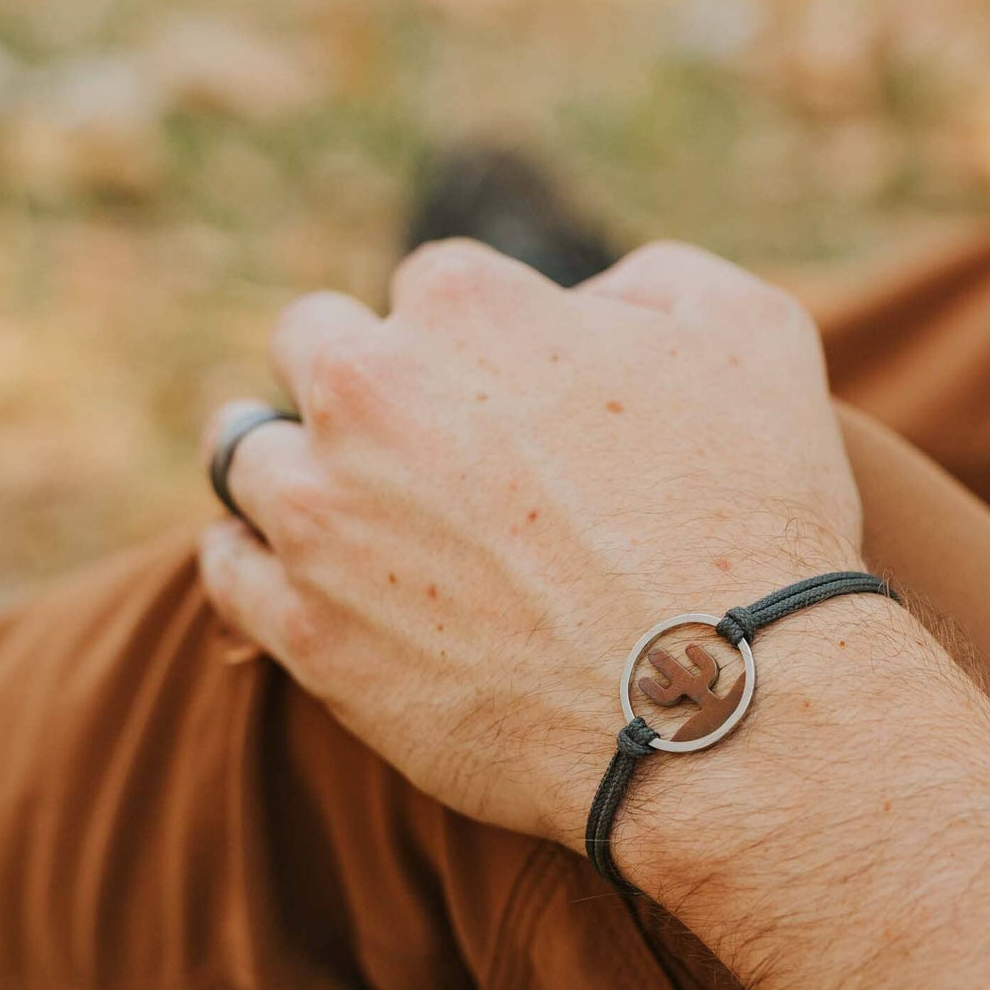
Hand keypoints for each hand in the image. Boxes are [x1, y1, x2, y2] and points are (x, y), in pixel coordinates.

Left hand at [198, 240, 863, 844]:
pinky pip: (231, 568)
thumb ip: (655, 281)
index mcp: (468, 307)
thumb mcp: (758, 340)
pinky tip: (301, 569)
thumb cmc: (757, 523)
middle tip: (426, 449)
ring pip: (251, 454)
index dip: (480, 342)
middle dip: (364, 381)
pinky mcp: (310, 633)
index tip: (515, 404)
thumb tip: (589, 302)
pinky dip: (257, 557)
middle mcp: (369, 393)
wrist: (725, 708)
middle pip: (317, 349)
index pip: (434, 289)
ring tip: (354, 510)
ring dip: (296, 465)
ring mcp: (326, 517)